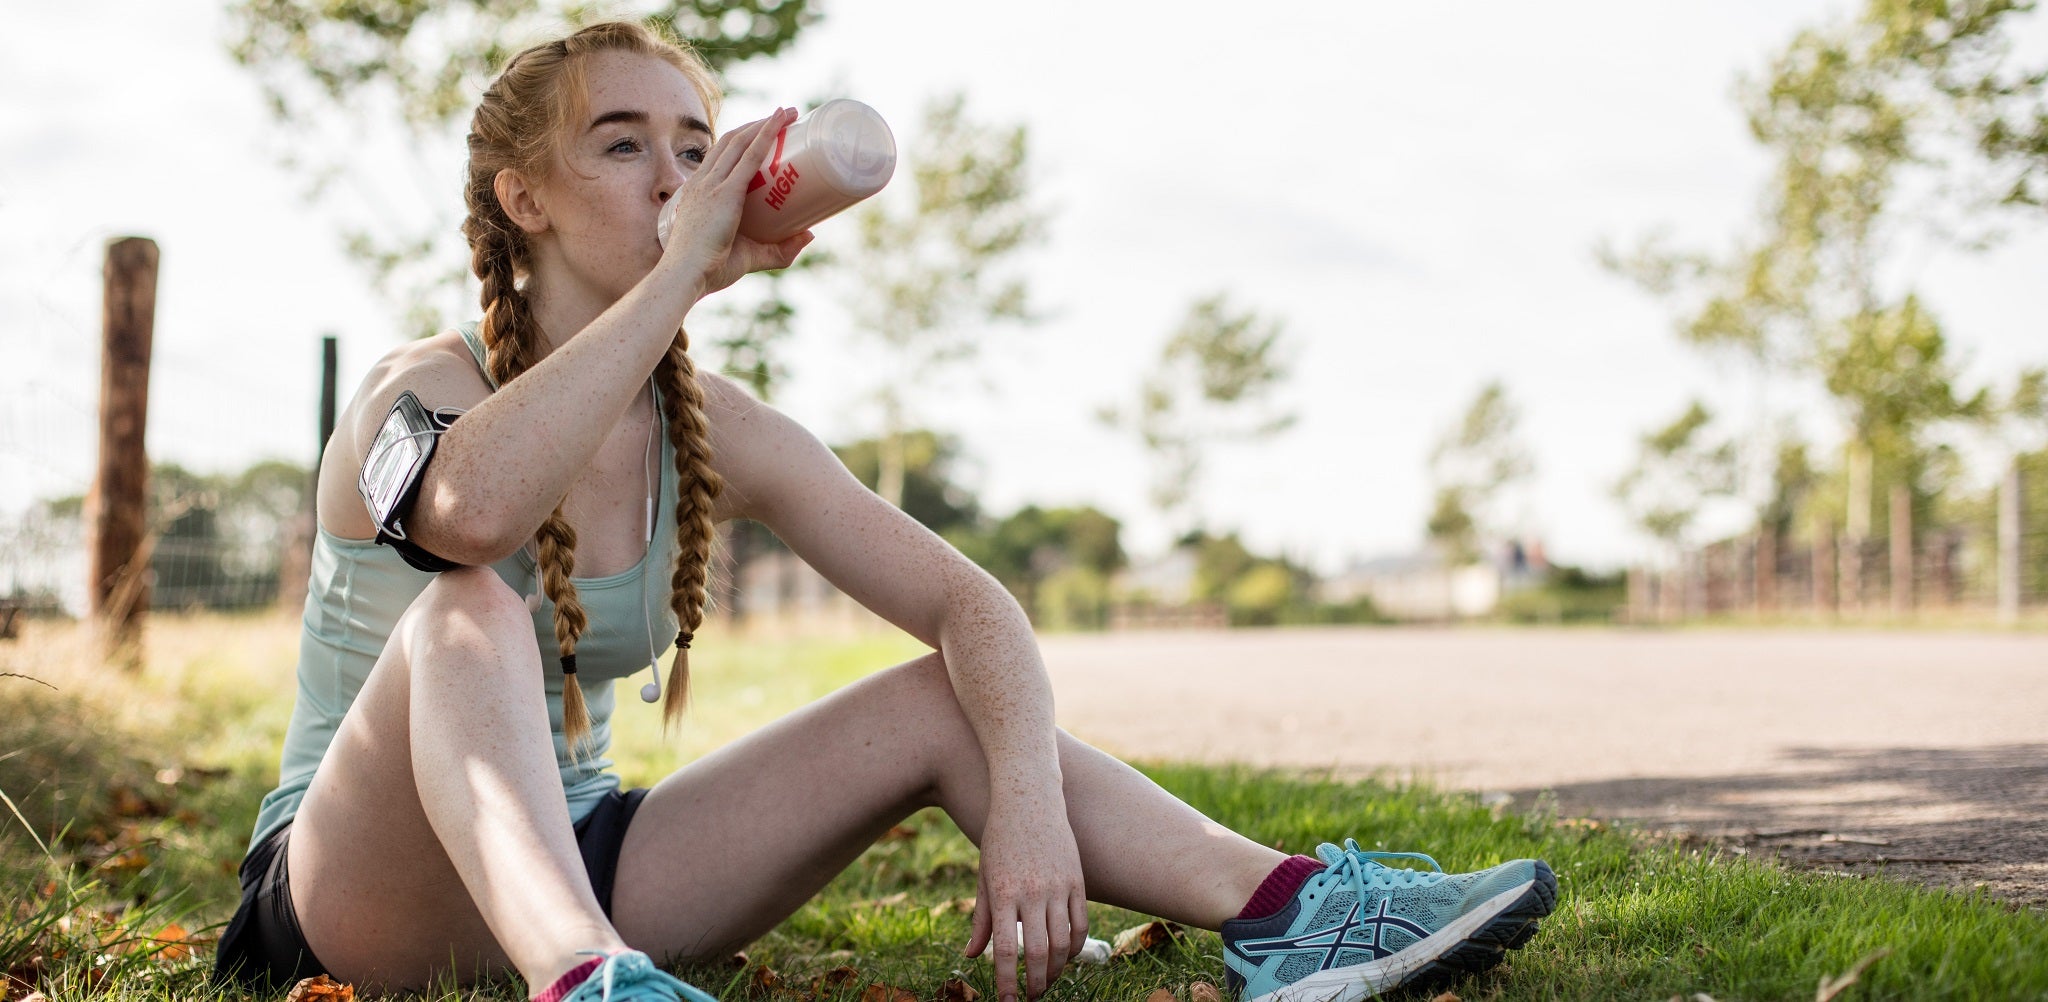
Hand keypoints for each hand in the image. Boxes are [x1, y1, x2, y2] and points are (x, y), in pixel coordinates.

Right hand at [656, 107, 813, 294]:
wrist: (686, 277)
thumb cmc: (710, 271)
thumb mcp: (750, 257)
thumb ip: (779, 250)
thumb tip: (810, 234)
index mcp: (699, 192)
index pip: (719, 157)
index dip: (742, 140)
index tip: (764, 133)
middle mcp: (703, 181)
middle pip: (731, 142)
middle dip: (758, 125)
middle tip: (786, 118)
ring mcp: (712, 184)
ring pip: (741, 141)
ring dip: (765, 123)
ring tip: (790, 114)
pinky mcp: (725, 192)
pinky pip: (750, 156)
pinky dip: (766, 134)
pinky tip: (781, 121)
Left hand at [963, 796, 1087, 1001]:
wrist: (1029, 799)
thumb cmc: (1000, 839)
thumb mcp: (984, 877)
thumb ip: (980, 918)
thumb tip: (972, 955)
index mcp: (1003, 893)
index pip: (1005, 949)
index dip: (1008, 981)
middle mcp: (1032, 892)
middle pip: (1038, 952)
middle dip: (1035, 983)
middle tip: (1029, 998)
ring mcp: (1058, 886)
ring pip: (1063, 942)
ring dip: (1055, 970)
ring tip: (1046, 982)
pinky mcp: (1077, 880)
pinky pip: (1081, 923)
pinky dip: (1075, 947)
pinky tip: (1064, 957)